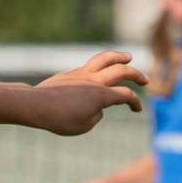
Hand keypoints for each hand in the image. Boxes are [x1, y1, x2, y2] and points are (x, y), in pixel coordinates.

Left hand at [25, 52, 147, 135]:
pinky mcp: (70, 74)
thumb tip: (96, 107)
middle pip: (121, 71)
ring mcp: (81, 74)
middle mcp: (94, 80)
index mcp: (101, 95)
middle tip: (145, 79)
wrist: (35, 105)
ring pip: (104, 59)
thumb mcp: (84, 125)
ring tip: (127, 57)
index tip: (137, 109)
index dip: (135, 102)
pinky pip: (89, 66)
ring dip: (119, 57)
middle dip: (136, 74)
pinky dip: (100, 66)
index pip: (126, 95)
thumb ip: (96, 115)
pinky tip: (100, 72)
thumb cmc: (60, 119)